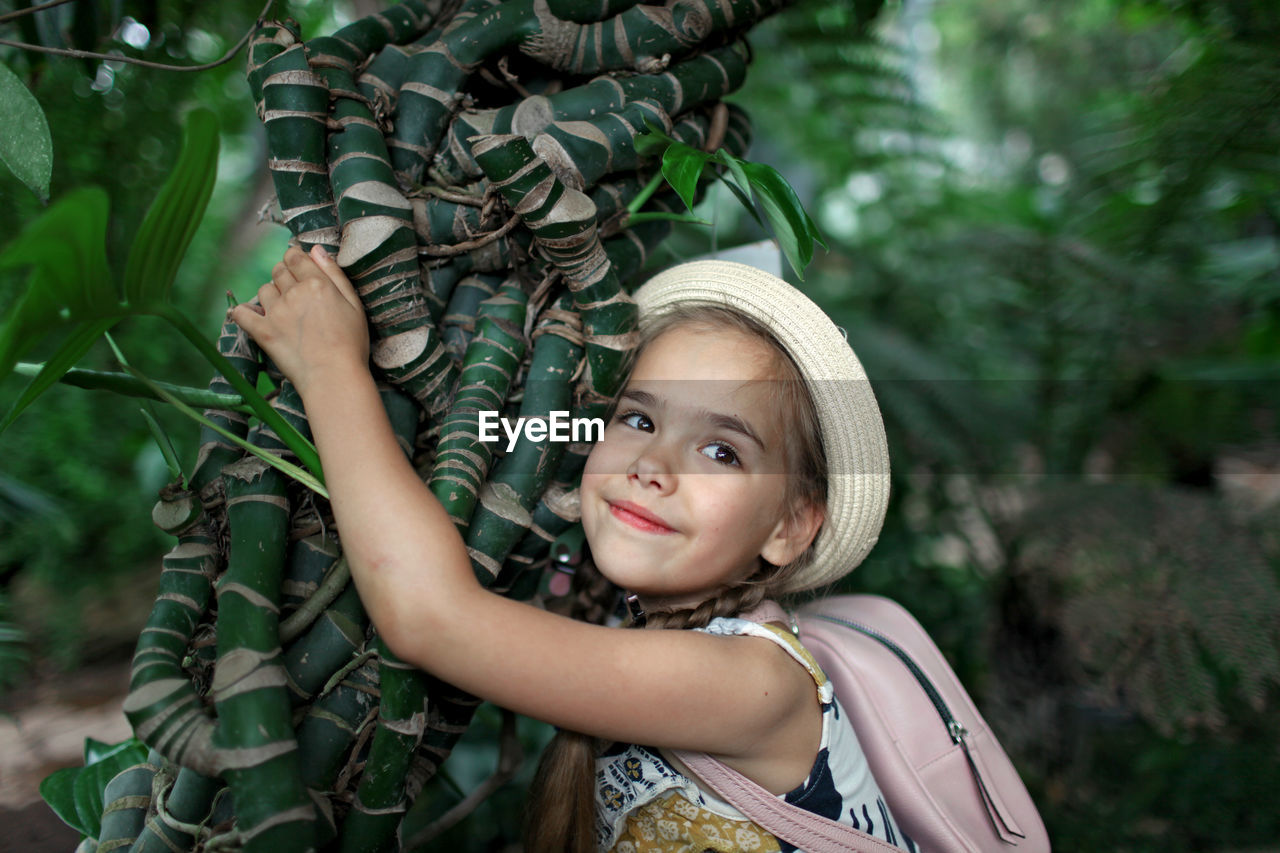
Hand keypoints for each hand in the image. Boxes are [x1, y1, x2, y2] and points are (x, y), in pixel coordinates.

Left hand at [230, 245, 369, 397]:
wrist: (334, 377)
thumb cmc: (351, 344)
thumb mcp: (354, 305)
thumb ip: (335, 274)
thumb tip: (316, 250)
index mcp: (317, 283)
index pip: (296, 258)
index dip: (295, 259)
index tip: (298, 267)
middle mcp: (293, 293)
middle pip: (278, 271)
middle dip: (284, 276)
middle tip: (295, 293)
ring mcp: (275, 312)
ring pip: (264, 290)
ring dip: (271, 295)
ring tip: (283, 311)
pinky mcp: (262, 331)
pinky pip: (241, 313)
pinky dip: (243, 312)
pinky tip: (252, 316)